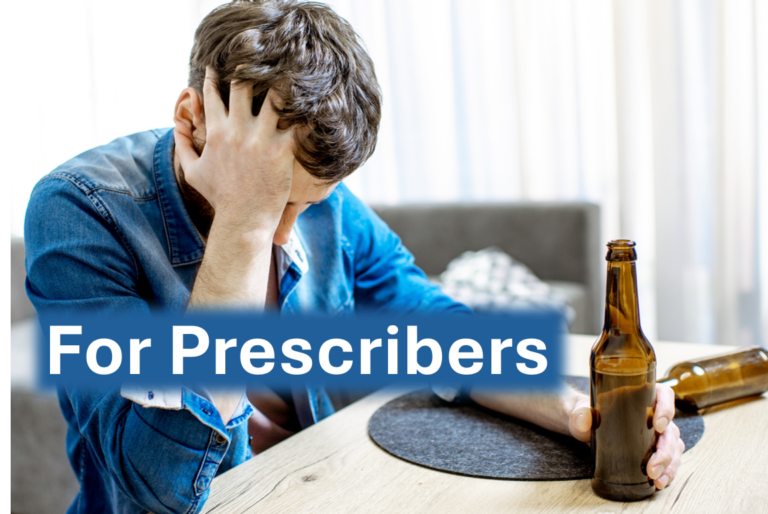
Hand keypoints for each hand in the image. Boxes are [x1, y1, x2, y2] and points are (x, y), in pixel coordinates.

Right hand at [174, 66, 295, 232]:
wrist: (243, 221)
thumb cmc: (220, 198)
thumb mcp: (193, 173)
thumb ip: (183, 147)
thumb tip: (176, 128)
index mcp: (216, 132)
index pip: (212, 93)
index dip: (216, 74)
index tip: (223, 63)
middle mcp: (237, 130)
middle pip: (242, 85)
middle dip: (250, 68)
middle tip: (261, 55)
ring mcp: (260, 139)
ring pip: (274, 97)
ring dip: (283, 82)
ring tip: (293, 68)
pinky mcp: (281, 150)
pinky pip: (297, 123)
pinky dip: (307, 110)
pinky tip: (316, 98)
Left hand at [568, 383, 683, 490]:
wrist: (584, 427)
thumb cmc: (586, 414)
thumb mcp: (580, 412)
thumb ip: (580, 415)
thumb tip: (584, 421)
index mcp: (639, 395)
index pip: (663, 394)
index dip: (666, 408)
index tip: (658, 425)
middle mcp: (653, 413)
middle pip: (670, 429)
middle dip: (665, 451)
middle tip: (652, 468)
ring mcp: (656, 432)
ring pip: (673, 446)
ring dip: (669, 464)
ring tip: (658, 480)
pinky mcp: (655, 448)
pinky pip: (670, 458)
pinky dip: (668, 471)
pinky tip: (660, 482)